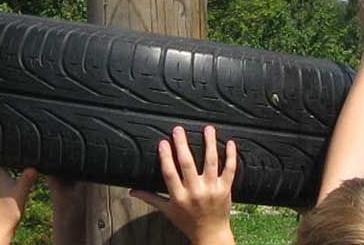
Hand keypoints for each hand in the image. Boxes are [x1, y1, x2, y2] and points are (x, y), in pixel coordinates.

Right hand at [131, 126, 238, 244]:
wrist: (211, 234)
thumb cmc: (187, 222)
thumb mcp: (167, 211)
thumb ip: (151, 198)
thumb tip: (132, 191)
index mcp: (179, 197)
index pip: (170, 173)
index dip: (166, 157)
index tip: (163, 142)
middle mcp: (195, 192)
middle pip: (188, 164)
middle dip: (183, 145)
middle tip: (178, 129)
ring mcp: (212, 189)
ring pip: (211, 162)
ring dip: (210, 144)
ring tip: (207, 129)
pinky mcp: (225, 189)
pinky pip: (229, 170)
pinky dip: (231, 156)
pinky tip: (230, 143)